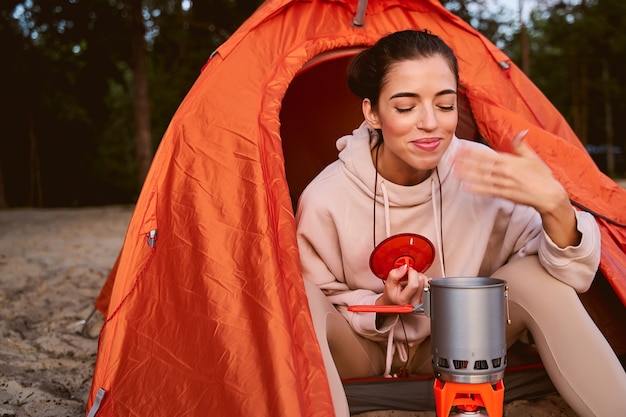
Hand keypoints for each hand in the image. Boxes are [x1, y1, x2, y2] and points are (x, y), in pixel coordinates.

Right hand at [376, 264, 427, 306]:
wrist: (393, 303)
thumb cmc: (391, 296)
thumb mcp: (388, 284)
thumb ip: (395, 274)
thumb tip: (405, 267)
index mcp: (403, 300)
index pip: (413, 285)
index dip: (412, 273)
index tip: (407, 270)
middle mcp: (414, 302)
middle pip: (421, 282)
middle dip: (415, 274)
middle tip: (407, 275)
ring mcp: (421, 302)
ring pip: (427, 283)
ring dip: (420, 277)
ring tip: (412, 279)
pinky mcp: (426, 300)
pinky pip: (430, 286)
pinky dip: (424, 281)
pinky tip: (417, 282)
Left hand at [452, 130, 579, 247]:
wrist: (550, 195)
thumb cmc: (541, 176)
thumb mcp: (532, 157)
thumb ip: (522, 145)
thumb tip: (521, 131)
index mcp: (510, 160)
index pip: (487, 154)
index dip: (472, 151)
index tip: (460, 147)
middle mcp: (506, 171)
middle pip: (481, 165)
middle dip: (464, 161)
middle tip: (450, 158)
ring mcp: (505, 183)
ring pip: (482, 177)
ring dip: (467, 174)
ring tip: (453, 171)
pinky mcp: (506, 194)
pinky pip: (488, 191)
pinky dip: (477, 189)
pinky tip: (465, 187)